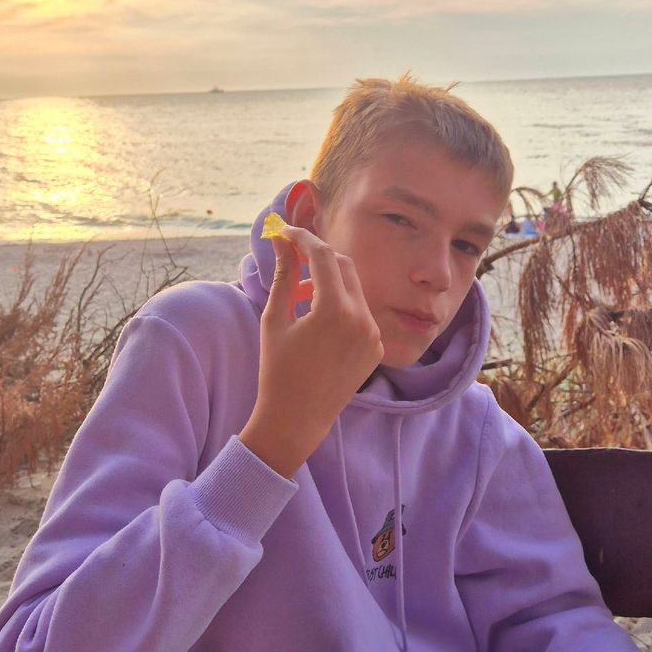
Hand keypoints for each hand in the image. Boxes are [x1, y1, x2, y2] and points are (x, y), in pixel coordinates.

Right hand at [239, 225, 383, 477]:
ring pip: (353, 289)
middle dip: (318, 258)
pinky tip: (317, 322)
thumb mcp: (275, 319)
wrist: (297, 419)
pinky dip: (341, 307)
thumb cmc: (278, 370)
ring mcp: (373, 335)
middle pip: (343, 266)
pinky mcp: (377, 348)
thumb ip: (282, 275)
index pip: (322, 255)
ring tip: (299, 297)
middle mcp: (362, 318)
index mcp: (335, 310)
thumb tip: (280, 240)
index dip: (302, 238)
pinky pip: (361, 313)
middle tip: (292, 260)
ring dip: (328, 283)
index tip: (285, 232)